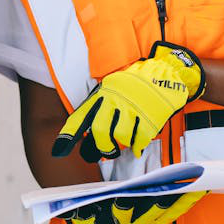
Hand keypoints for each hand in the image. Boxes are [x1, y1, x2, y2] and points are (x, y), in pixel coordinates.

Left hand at [52, 43, 204, 161]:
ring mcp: (133, 108)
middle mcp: (115, 100)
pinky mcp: (150, 116)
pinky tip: (138, 145)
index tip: (58, 151)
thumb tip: (90, 134)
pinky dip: (138, 146)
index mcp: (103, 93)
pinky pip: (140, 138)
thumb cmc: (135, 84)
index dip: (69, 135)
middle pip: (100, 131)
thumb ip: (101, 107)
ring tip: (124, 145)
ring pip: (120, 136)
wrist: (165, 72)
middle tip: (106, 151)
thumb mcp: (112, 88)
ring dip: (121, 146)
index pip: (81, 116)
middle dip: (101, 147)